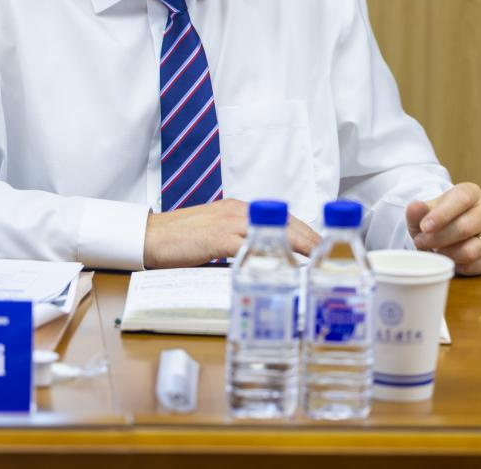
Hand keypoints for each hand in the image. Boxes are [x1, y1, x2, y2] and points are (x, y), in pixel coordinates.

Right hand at [142, 199, 320, 268]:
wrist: (148, 237)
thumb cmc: (179, 241)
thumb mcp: (214, 236)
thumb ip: (238, 242)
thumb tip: (260, 261)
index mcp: (238, 208)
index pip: (283, 217)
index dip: (307, 233)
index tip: (323, 247)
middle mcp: (238, 211)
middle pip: (287, 223)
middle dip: (312, 241)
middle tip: (332, 258)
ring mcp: (229, 223)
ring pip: (276, 233)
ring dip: (301, 250)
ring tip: (320, 265)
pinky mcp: (219, 238)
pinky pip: (254, 249)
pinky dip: (274, 259)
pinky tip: (288, 271)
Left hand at [406, 182, 480, 275]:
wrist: (446, 233)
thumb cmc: (435, 220)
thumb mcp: (422, 214)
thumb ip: (416, 211)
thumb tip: (415, 207)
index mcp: (471, 192)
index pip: (461, 199)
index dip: (442, 215)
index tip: (424, 227)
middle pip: (466, 227)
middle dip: (439, 238)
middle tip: (420, 242)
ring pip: (472, 250)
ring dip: (447, 254)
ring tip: (434, 251)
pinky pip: (477, 265)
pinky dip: (458, 266)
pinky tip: (448, 260)